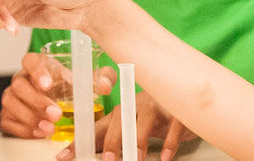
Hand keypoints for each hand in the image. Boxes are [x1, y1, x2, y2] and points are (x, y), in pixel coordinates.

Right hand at [1, 52, 117, 137]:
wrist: (61, 108)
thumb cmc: (71, 89)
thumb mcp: (89, 82)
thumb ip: (101, 79)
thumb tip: (105, 85)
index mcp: (41, 66)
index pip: (30, 60)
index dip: (37, 71)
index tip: (48, 85)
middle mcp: (23, 79)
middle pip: (19, 85)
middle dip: (37, 101)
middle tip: (56, 114)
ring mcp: (13, 97)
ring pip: (10, 103)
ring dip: (30, 117)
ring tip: (49, 128)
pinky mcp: (8, 115)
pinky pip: (7, 121)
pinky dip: (23, 129)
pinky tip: (39, 133)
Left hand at [56, 92, 196, 160]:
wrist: (190, 98)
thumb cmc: (157, 118)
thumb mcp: (135, 128)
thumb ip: (114, 138)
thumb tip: (91, 155)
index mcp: (123, 112)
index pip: (96, 127)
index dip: (80, 141)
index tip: (62, 157)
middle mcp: (137, 105)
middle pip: (119, 119)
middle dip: (112, 140)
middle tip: (109, 160)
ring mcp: (158, 105)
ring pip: (144, 120)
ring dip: (138, 141)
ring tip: (136, 160)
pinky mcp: (178, 110)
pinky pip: (173, 125)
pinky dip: (169, 142)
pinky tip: (165, 157)